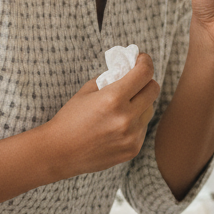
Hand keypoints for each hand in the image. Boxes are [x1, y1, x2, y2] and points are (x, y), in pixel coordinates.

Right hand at [41, 54, 159, 178]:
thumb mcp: (87, 91)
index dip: (145, 62)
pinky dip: (135, 122)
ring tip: (124, 105)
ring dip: (142, 103)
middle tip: (136, 80)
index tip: (142, 60)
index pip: (144, 74)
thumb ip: (110, 79)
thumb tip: (128, 70)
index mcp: (113, 98)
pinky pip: (143, 128)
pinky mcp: (133, 149)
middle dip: (146, 81)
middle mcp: (126, 118)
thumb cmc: (70, 119)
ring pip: (150, 110)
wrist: (59, 153)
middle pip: (153, 90)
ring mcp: (131, 136)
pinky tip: (118, 125)